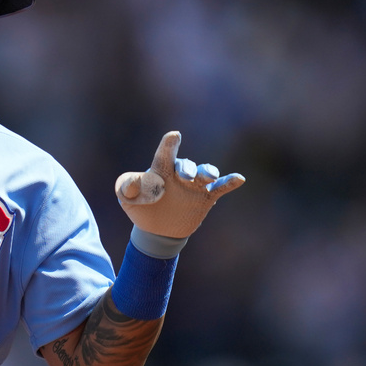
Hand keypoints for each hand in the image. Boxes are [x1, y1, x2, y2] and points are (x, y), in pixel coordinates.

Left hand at [115, 131, 244, 238]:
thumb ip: (126, 188)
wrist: (156, 230)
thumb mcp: (128, 198)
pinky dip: (229, 182)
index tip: (174, 135)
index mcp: (160, 170)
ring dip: (208, 172)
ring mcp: (194, 185)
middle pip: (185, 164)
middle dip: (186, 168)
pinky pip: (220, 187)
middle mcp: (179, 174)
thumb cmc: (141, 207)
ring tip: (209, 177)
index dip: (169, 144)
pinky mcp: (206, 197)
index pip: (164, 154)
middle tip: (185, 177)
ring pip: (204, 173)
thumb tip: (133, 182)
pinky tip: (239, 178)